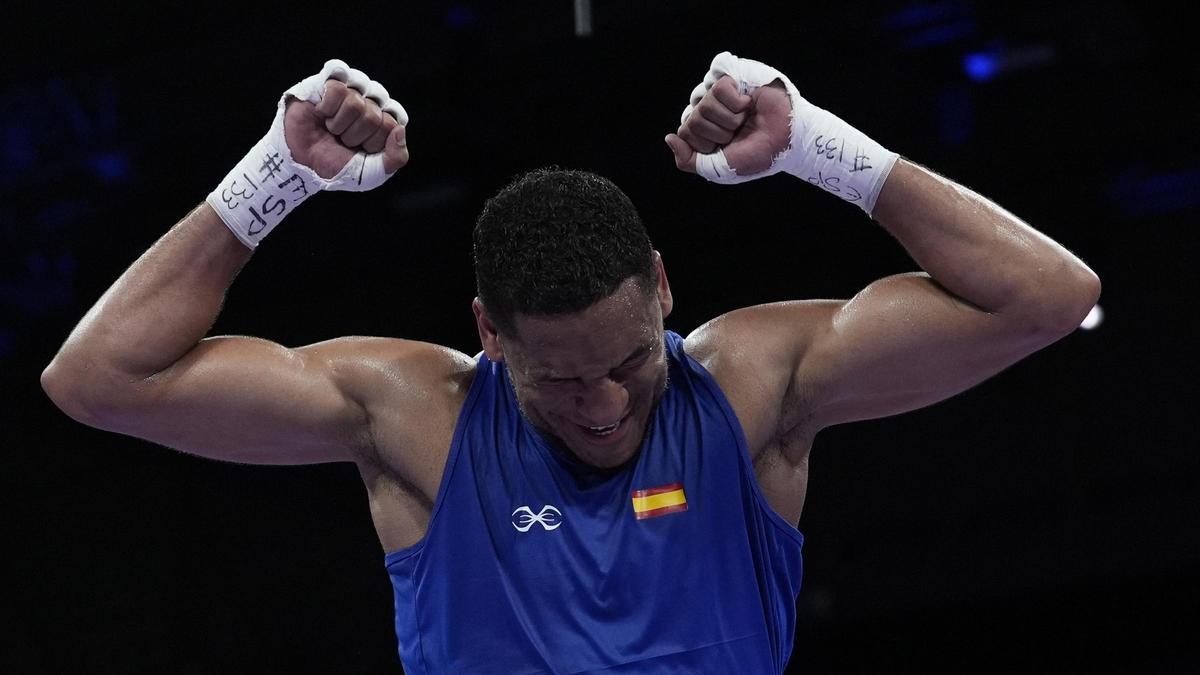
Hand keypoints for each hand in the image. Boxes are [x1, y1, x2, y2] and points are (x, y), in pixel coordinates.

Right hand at [284, 80, 407, 179]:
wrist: (303, 162)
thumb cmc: (338, 165)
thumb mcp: (372, 172)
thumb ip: (396, 158)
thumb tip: (400, 129)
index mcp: (387, 121)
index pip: (392, 126)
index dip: (373, 143)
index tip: (360, 149)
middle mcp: (373, 102)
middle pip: (374, 117)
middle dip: (354, 136)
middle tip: (342, 139)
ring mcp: (353, 89)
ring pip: (356, 103)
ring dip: (339, 124)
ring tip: (332, 128)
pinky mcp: (330, 81)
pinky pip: (338, 89)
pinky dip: (327, 109)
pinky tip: (322, 113)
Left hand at [666, 76, 790, 175]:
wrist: (786, 142)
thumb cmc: (756, 154)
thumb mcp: (718, 169)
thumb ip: (689, 161)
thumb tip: (669, 137)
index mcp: (702, 130)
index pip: (684, 132)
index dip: (707, 144)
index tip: (728, 146)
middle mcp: (707, 109)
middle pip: (692, 120)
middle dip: (719, 133)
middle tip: (740, 132)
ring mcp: (718, 91)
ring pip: (703, 104)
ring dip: (729, 119)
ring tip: (746, 118)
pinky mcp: (733, 75)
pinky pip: (719, 88)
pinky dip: (736, 102)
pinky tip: (748, 103)